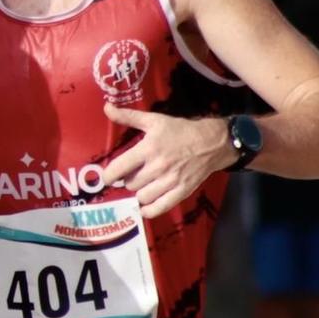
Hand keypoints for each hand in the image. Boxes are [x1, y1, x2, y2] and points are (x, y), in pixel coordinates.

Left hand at [102, 104, 232, 216]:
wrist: (212, 142)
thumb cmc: (180, 131)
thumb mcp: (154, 120)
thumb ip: (128, 116)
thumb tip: (106, 107)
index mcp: (149, 148)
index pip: (119, 168)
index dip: (109, 175)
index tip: (109, 176)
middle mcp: (158, 167)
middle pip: (130, 184)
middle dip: (128, 180)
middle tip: (133, 175)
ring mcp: (171, 181)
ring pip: (142, 196)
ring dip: (139, 192)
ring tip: (142, 185)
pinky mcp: (182, 191)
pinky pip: (159, 208)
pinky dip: (149, 210)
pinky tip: (145, 205)